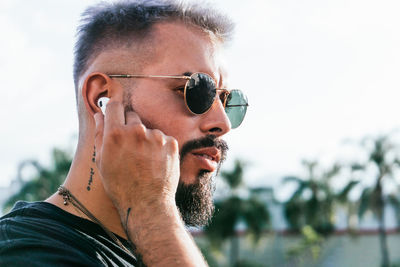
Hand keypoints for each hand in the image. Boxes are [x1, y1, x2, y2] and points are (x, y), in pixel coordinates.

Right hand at [93, 90, 179, 214]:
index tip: (116, 115)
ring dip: (146, 139)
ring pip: (149, 130)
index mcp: (116, 133)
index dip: (114, 110)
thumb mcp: (102, 161)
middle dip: (130, 128)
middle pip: (132, 116)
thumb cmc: (120, 185)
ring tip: (144, 160)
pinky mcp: (171, 143)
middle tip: (130, 149)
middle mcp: (137, 130)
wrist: (147, 204)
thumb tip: (99, 114)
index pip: (114, 105)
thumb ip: (100, 134)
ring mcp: (156, 136)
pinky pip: (163, 138)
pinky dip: (160, 147)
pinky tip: (155, 163)